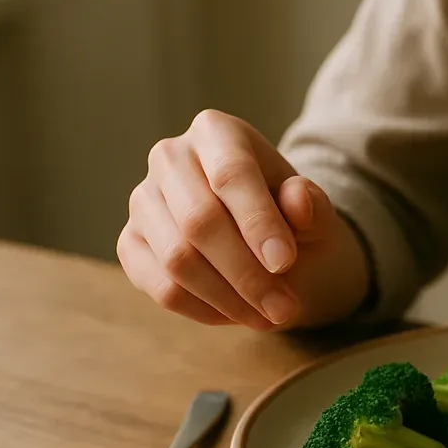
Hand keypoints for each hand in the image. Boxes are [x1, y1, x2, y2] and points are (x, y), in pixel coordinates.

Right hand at [118, 110, 368, 329]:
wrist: (267, 244)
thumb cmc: (293, 222)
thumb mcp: (317, 214)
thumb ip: (313, 206)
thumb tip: (299, 199)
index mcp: (217, 132)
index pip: (230, 174)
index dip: (257, 222)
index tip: (285, 263)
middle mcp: (169, 157)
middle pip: (199, 220)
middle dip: (247, 274)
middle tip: (285, 308)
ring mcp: (143, 200)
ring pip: (177, 259)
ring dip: (229, 298)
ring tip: (271, 315)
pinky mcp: (130, 244)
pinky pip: (161, 287)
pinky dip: (204, 309)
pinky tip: (240, 314)